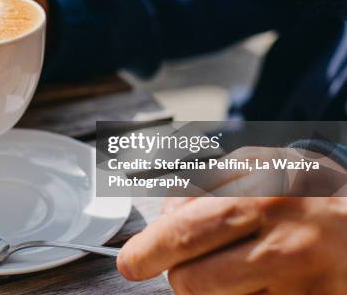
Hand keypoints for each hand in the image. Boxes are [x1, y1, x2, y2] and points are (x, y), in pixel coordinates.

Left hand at [117, 196, 346, 293]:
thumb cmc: (312, 191)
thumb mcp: (264, 163)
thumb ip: (208, 180)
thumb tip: (165, 215)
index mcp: (266, 192)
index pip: (185, 231)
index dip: (147, 251)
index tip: (131, 262)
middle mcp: (286, 241)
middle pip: (194, 281)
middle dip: (176, 277)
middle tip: (178, 268)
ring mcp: (302, 284)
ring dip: (210, 291)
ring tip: (234, 266)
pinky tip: (260, 280)